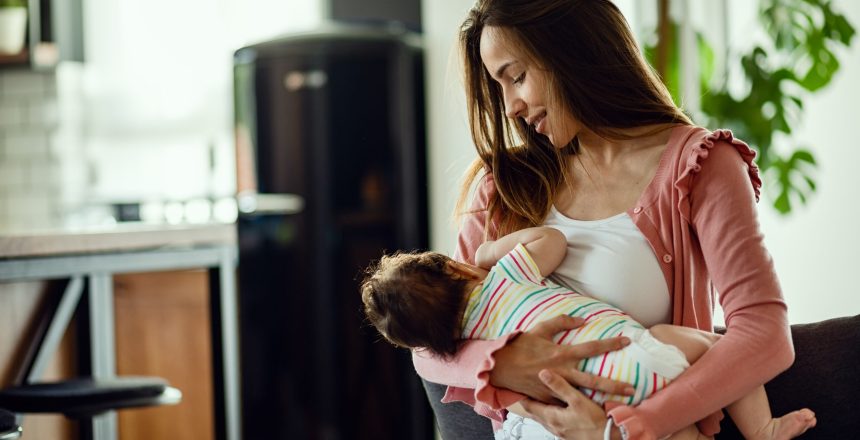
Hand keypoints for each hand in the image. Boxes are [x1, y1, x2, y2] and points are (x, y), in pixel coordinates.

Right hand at [490, 315, 633, 402]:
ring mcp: (556, 387)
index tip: (627, 341)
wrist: (501, 366)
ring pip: (583, 396)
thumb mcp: (540, 328)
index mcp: (562, 353)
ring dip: (600, 400)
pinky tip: (590, 410)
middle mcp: (562, 371)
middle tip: (631, 388)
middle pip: (593, 380)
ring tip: (616, 405)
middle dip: (614, 385)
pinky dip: (577, 406)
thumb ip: (562, 321)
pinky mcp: (548, 397)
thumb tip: (582, 319)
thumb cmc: (521, 345)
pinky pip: (565, 402)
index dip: (611, 344)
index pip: (592, 347)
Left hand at [519, 369, 615, 439]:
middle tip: (523, 389)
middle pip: (534, 412)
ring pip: (544, 418)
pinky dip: (551, 414)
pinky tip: (557, 410)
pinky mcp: (569, 434)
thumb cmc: (594, 421)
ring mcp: (560, 432)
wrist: (609, 438)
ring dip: (540, 408)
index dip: (521, 394)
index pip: (528, 405)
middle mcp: (552, 426)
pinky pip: (554, 422)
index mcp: (551, 417)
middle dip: (529, 401)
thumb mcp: (577, 400)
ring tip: (537, 397)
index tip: (516, 385)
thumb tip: (543, 372)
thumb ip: (560, 386)